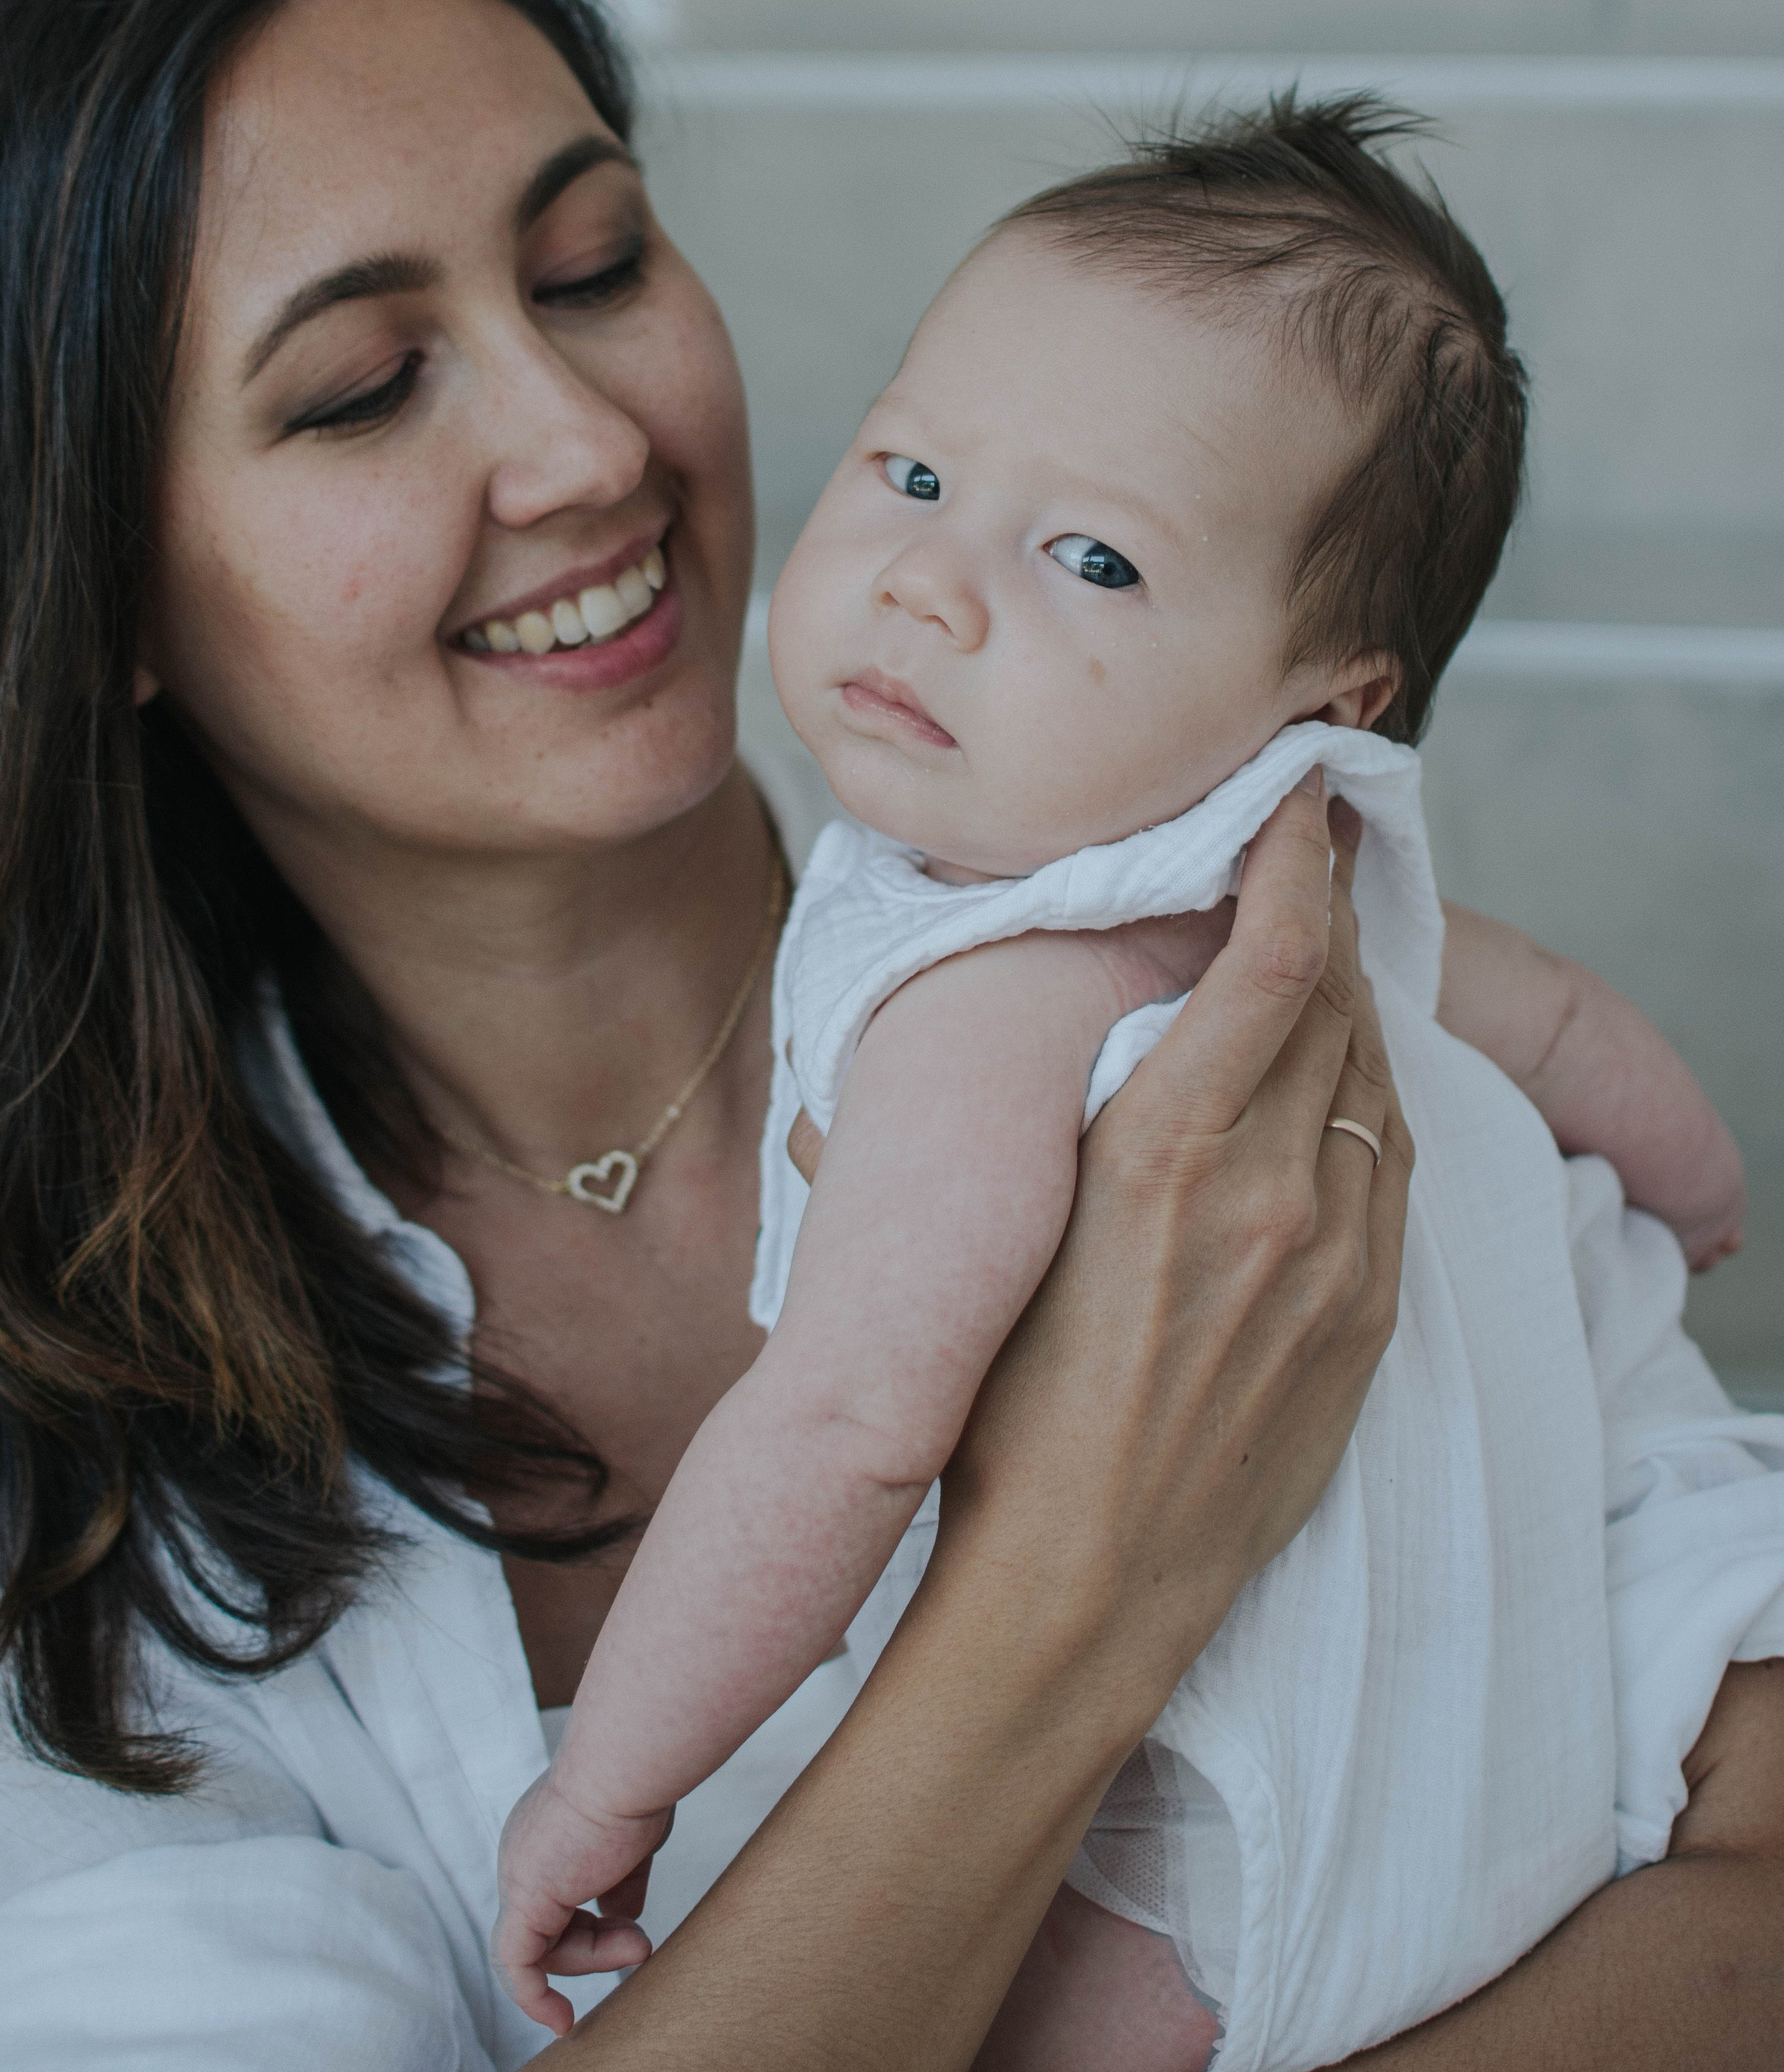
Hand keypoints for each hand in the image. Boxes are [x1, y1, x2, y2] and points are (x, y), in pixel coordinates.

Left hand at [493, 1767, 665, 2036]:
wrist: (628, 1763)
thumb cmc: (637, 1784)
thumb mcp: (631, 1841)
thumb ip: (622, 1878)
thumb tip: (620, 1914)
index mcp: (545, 1834)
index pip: (557, 1896)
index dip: (589, 1926)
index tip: (630, 1935)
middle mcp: (523, 1853)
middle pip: (546, 1924)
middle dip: (594, 1946)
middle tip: (642, 1946)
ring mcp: (518, 1873)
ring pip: (538, 1946)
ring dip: (591, 1960)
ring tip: (639, 1948)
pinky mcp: (524, 1897)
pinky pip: (517, 1965)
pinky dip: (534, 1996)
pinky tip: (561, 2019)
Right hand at [557, 781, 1413, 2071]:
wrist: (1078, 1586)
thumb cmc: (1001, 1414)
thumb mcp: (996, 1240)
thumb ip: (1010, 1127)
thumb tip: (908, 1061)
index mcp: (1161, 1153)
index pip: (1271, 962)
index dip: (1295, 864)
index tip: (1299, 803)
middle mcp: (1267, 1191)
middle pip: (1333, 1003)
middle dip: (1322, 916)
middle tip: (1305, 855)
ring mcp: (1331, 1258)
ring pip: (1374, 1080)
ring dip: (1352, 1003)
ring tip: (1321, 952)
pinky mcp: (1365, 1319)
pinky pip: (1396, 1169)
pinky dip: (1374, 1102)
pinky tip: (1343, 1078)